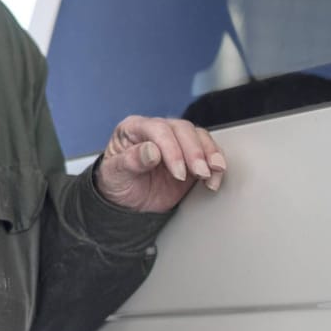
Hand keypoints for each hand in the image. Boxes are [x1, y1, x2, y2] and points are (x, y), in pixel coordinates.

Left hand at [95, 115, 226, 211]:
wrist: (127, 202)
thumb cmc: (117, 183)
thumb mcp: (115, 175)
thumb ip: (131, 161)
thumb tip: (151, 151)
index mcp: (133, 128)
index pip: (158, 129)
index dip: (172, 149)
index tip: (178, 172)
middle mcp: (157, 130)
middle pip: (182, 129)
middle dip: (194, 152)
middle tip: (199, 173)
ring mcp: (176, 142)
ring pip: (199, 136)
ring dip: (210, 154)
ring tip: (210, 174)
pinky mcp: (190, 156)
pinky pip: (209, 152)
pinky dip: (215, 164)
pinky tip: (214, 178)